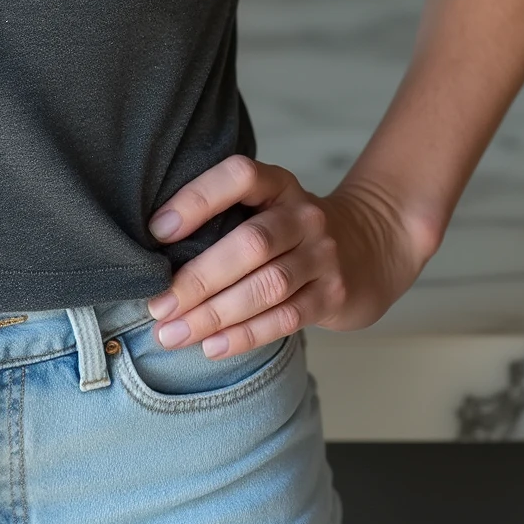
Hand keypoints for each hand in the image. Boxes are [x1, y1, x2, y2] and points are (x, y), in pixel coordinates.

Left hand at [145, 155, 430, 359]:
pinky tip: (213, 346)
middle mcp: (303, 215)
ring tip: (173, 334)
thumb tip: (152, 250)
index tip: (156, 230)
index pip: (238, 177)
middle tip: (157, 305)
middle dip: (198, 278)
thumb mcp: (268, 206)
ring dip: (215, 314)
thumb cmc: (292, 230)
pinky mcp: (334, 296)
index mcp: (278, 184)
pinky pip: (286, 318)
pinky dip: (246, 335)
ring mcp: (323, 256)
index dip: (198, 199)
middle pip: (250, 244)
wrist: (371, 247)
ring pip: (267, 286)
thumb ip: (226, 217)